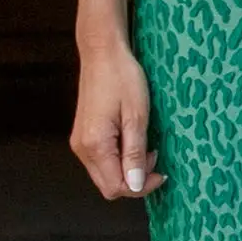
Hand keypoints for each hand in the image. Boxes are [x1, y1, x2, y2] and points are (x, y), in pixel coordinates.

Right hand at [71, 36, 162, 199]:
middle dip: (135, 181)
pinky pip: (102, 161)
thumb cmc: (122, 78)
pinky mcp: (84, 136)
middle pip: (108, 186)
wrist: (103, 53)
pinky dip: (120, 160)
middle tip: (155, 158)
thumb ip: (135, 153)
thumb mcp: (136, 116)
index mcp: (95, 144)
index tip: (161, 173)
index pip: (116, 187)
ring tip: (146, 148)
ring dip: (128, 170)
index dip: (141, 187)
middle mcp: (82, 148)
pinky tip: (133, 142)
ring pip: (105, 175)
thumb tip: (137, 185)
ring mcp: (80, 142)